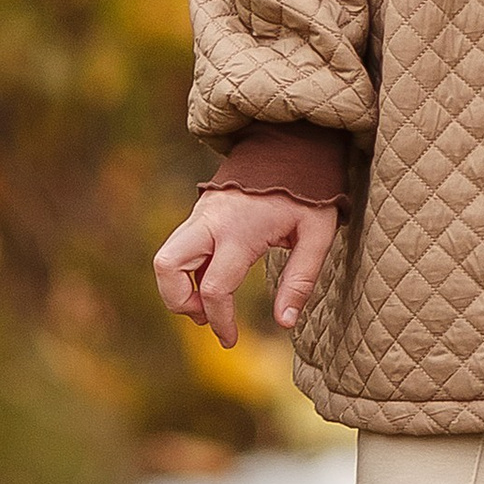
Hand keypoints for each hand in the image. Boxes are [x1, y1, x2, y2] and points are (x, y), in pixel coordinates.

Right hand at [154, 192, 340, 348]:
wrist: (291, 143)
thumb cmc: (308, 191)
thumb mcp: (318, 233)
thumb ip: (301, 279)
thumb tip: (285, 323)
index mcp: (240, 230)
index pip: (215, 288)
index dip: (220, 322)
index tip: (230, 340)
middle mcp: (211, 221)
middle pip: (166, 268)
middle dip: (178, 302)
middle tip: (208, 317)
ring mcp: (201, 213)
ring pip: (165, 258)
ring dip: (178, 288)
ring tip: (210, 304)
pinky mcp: (200, 211)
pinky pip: (179, 248)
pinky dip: (187, 272)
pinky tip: (215, 281)